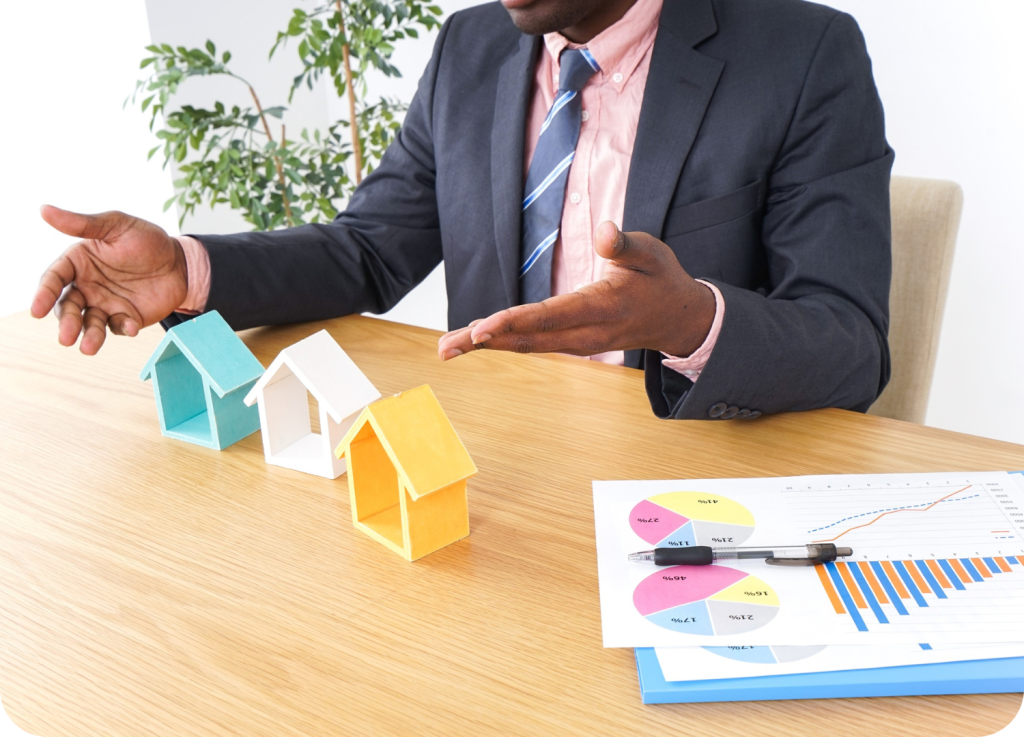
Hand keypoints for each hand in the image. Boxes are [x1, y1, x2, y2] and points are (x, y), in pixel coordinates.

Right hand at [31, 206, 188, 354]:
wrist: (180, 262)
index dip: (44, 294)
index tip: (37, 310)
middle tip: (67, 336)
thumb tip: (45, 210)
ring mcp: (105, 304)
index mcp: (78, 262)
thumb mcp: (116, 225)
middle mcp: (86, 286)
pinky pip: (118, 327)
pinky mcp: (125, 317)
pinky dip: (122, 328)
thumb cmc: (146, 240)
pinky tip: (130, 326)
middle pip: (68, 307)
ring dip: (89, 335)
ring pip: (89, 323)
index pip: (54, 279)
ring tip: (88, 347)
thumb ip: (83, 224)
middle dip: (66, 322)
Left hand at [437, 222, 715, 360]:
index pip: (550, 316)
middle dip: (484, 342)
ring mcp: (578, 343)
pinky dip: (502, 343)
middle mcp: (586, 333)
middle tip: (445, 348)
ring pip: (526, 346)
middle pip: (528, 339)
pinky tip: (474, 341)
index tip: (481, 329)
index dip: (513, 322)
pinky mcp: (571, 343)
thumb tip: (604, 232)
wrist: (679, 319)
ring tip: (447, 348)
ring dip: (486, 347)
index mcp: (602, 307)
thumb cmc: (661, 279)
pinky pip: (532, 344)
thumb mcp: (652, 252)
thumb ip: (625, 244)